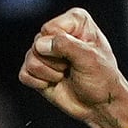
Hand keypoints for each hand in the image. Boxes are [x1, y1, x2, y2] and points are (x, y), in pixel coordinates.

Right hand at [20, 5, 127, 127]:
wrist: (102, 106)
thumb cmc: (102, 80)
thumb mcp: (90, 59)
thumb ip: (66, 45)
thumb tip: (39, 44)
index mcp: (74, 21)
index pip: (49, 29)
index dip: (61, 48)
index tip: (81, 57)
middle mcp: (57, 31)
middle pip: (38, 44)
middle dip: (56, 62)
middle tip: (72, 68)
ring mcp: (45, 51)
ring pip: (30, 59)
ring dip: (49, 74)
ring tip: (65, 75)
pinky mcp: (36, 69)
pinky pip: (24, 74)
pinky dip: (39, 84)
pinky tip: (54, 84)